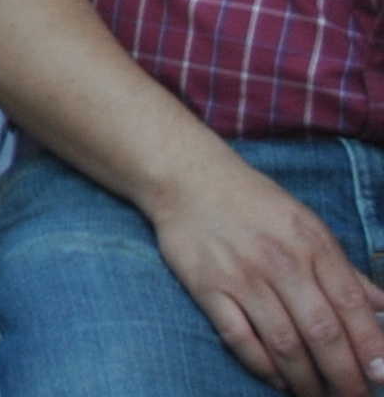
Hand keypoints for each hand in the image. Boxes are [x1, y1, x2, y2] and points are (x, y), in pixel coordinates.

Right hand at [144, 145, 383, 394]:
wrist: (187, 177)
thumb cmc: (256, 205)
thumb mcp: (309, 227)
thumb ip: (347, 273)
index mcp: (312, 244)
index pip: (352, 306)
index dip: (371, 347)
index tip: (382, 377)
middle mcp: (280, 261)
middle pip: (321, 331)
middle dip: (344, 375)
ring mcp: (241, 275)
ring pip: (283, 342)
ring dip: (306, 379)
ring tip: (318, 396)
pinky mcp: (206, 286)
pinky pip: (238, 337)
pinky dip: (261, 365)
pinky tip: (277, 379)